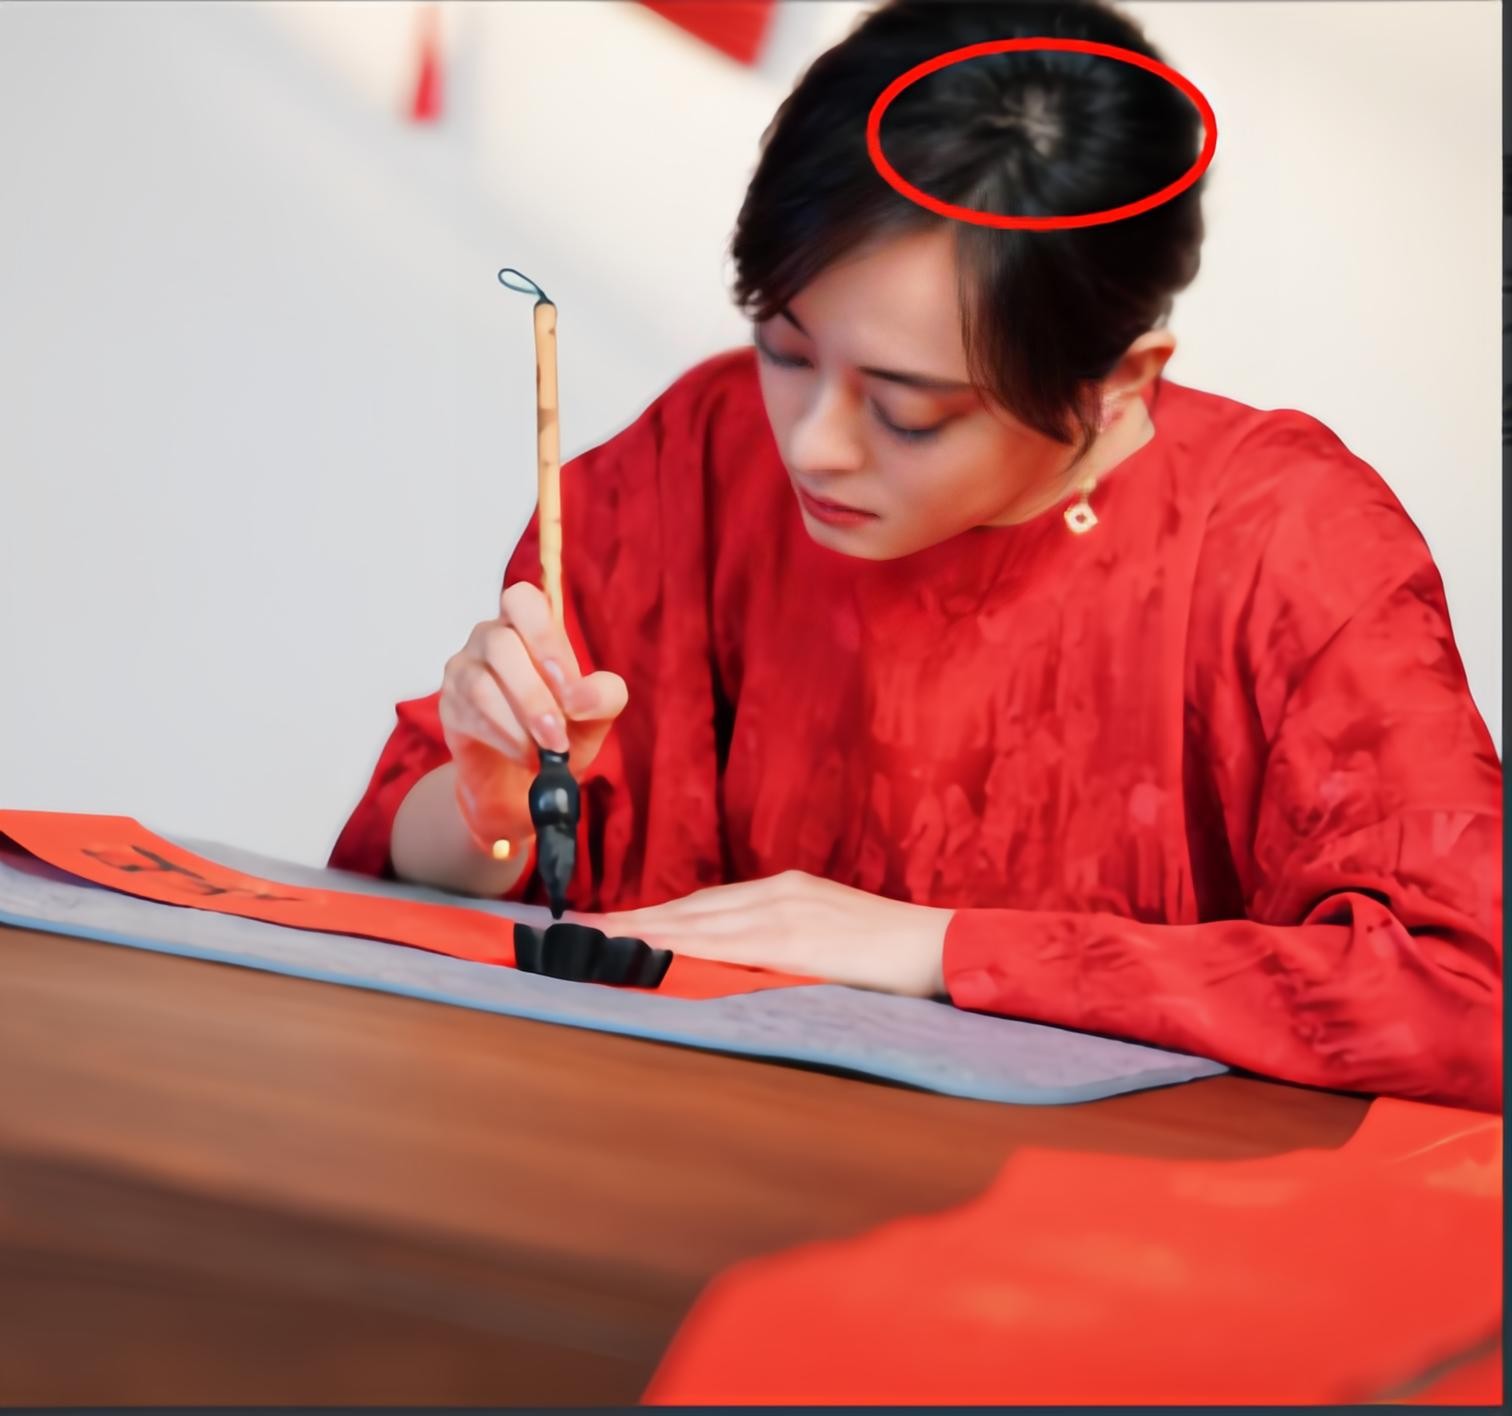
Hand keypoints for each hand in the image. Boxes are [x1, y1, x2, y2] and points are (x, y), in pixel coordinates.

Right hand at [439, 582, 627, 843]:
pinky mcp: (449, 706)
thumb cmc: (561, 732)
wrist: (524, 780)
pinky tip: (525, 754)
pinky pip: (470, 715)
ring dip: (520, 722)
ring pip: (482, 684)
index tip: (569, 685)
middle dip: (535, 694)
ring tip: (547, 750)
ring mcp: (463, 670)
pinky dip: (504, 738)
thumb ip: (603, 696)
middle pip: (501, 644)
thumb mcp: (595, 715)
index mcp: (527, 627)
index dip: (545, 637)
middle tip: (559, 732)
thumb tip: (583, 697)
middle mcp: (489, 638)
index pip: (523, 600)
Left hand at [578, 870, 951, 997]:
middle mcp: (778, 893)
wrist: (943, 948)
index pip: (702, 904)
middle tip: (576, 932)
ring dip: (643, 931)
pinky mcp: (798, 940)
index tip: (605, 924)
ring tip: (596, 941)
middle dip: (631, 921)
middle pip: (689, 908)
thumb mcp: (826, 937)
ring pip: (698, 921)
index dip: (651, 914)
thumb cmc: (889, 952)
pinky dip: (685, 947)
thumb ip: (780, 944)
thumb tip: (731, 964)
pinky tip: (654, 954)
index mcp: (784, 891)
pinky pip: (730, 944)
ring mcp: (787, 911)